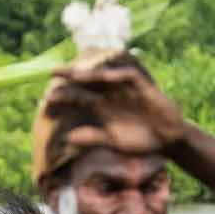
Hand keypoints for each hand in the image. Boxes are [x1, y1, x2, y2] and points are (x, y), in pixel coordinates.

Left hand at [48, 66, 186, 154]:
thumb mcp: (113, 142)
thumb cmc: (139, 141)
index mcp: (100, 108)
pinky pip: (128, 76)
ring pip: (104, 76)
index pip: (78, 98)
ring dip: (91, 73)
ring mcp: (125, 89)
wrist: (168, 140)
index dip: (64, 96)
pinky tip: (105, 76)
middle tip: (51, 71)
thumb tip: (69, 138)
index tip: (46, 98)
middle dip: (71, 76)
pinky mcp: (142, 87)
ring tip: (74, 73)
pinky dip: (117, 75)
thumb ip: (93, 138)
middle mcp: (110, 95)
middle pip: (87, 82)